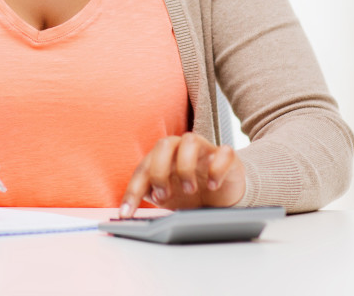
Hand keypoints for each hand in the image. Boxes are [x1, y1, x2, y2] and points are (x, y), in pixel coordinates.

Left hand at [119, 133, 244, 217]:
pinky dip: (216, 169)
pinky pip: (223, 152)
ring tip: (190, 190)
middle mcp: (181, 149)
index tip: (126, 213)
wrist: (224, 195)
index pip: (143, 168)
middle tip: (164, 195)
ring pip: (190, 140)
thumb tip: (133, 207)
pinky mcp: (227, 156)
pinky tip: (212, 186)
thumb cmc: (191, 193)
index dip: (133, 190)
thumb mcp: (168, 198)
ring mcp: (205, 149)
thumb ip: (152, 196)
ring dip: (186, 167)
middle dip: (159, 171)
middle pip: (164, 144)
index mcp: (163, 157)